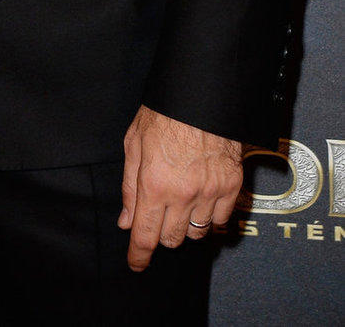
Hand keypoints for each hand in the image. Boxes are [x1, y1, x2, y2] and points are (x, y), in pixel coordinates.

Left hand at [119, 105, 241, 270]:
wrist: (202, 94)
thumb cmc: (163, 113)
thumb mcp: (134, 143)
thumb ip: (129, 186)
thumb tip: (127, 221)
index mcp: (154, 183)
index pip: (145, 235)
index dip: (139, 255)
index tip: (136, 264)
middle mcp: (183, 194)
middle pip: (171, 239)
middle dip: (161, 234)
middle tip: (158, 215)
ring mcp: (210, 192)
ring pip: (197, 234)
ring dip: (185, 226)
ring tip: (180, 203)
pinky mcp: (232, 187)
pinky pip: (220, 221)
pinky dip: (209, 218)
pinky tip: (201, 200)